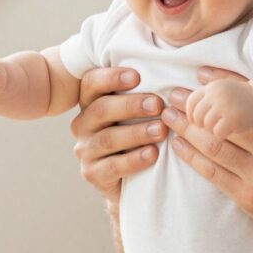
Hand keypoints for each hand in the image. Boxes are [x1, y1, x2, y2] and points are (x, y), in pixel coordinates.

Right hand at [70, 67, 166, 204]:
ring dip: (136, 132)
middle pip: (100, 109)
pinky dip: (134, 159)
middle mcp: (83, 124)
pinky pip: (112, 166)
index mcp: (91, 103)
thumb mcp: (139, 113)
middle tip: (157, 104)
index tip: (137, 76)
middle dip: (130, 105)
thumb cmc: (141, 136)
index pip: (91, 83)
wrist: (137, 179)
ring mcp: (86, 150)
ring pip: (107, 138)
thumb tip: (169, 72)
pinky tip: (153, 153)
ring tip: (161, 130)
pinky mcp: (93, 174)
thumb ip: (145, 93)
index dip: (111, 77)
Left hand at [161, 67, 252, 245]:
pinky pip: (214, 174)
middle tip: (173, 93)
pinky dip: (193, 158)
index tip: (199, 74)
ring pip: (213, 147)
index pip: (248, 100)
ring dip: (187, 130)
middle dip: (194, 106)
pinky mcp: (248, 199)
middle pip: (223, 123)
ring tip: (169, 116)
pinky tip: (178, 145)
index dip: (220, 85)